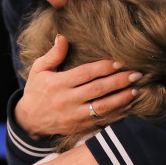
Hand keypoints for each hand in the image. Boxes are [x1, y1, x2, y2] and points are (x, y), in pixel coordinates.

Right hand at [15, 35, 140, 137]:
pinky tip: (128, 106)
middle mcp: (67, 100)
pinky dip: (117, 114)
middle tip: (136, 74)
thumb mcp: (38, 70)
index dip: (103, 67)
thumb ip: (53, 54)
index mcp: (58, 84)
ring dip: (121, 99)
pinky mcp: (79, 127)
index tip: (120, 62)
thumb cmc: (36, 91)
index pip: (85, 74)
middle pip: (97, 90)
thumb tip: (63, 37)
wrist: (29, 121)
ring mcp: (74, 116)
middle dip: (119, 81)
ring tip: (136, 90)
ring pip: (102, 108)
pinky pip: (101, 121)